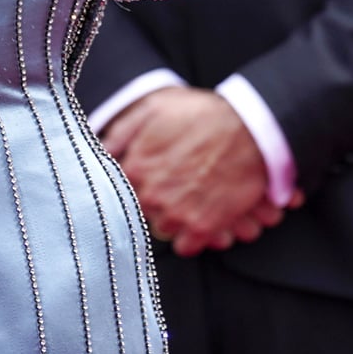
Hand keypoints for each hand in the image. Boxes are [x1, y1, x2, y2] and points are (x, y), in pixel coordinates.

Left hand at [102, 87, 297, 255]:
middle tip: (174, 186)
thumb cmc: (203, 113)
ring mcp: (177, 213)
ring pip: (162, 229)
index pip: (119, 192)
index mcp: (135, 168)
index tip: (147, 181)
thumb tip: (100, 152)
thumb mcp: (155, 106)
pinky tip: (199, 217)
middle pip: (142, 211)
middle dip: (155, 200)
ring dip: (172, 217)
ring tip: (189, 199)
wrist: (251, 127)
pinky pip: (185, 246)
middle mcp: (151, 195)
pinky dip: (191, 236)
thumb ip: (121, 131)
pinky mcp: (203, 226)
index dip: (134, 186)